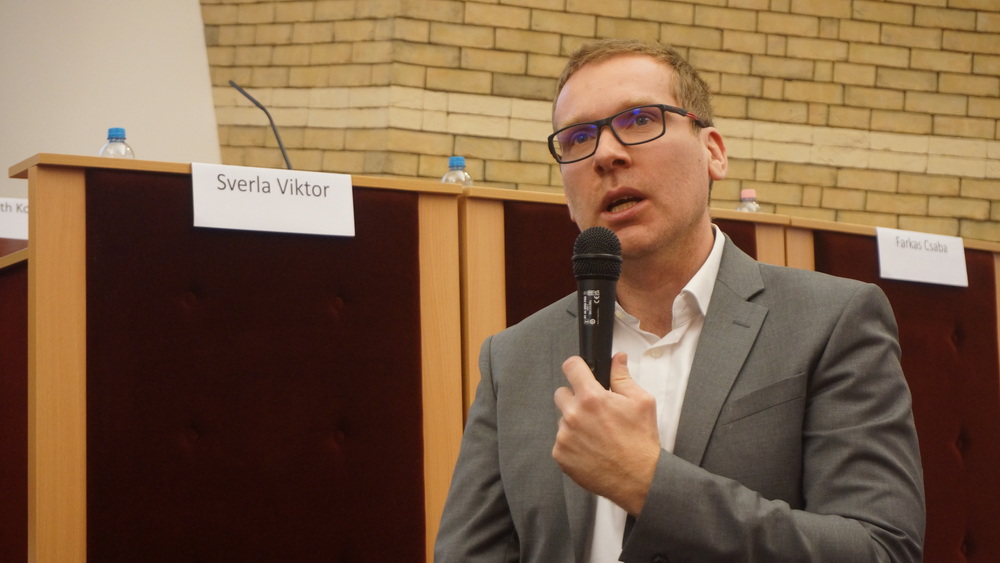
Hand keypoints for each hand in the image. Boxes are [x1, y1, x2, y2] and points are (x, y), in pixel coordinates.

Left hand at [552, 352, 660, 514]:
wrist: (640, 479)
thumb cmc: (641, 441)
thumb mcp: (641, 402)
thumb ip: (623, 377)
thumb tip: (617, 358)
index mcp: (591, 398)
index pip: (570, 367)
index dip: (577, 367)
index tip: (580, 372)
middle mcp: (573, 415)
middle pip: (561, 393)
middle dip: (575, 397)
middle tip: (594, 410)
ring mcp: (564, 436)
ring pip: (562, 419)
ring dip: (574, 422)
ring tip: (596, 435)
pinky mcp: (560, 455)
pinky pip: (561, 441)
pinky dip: (572, 444)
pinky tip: (591, 449)